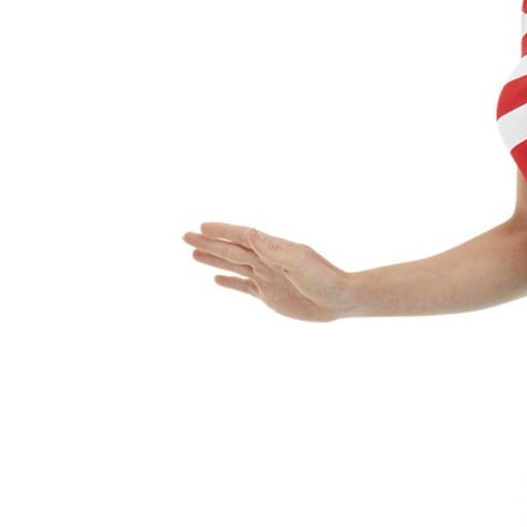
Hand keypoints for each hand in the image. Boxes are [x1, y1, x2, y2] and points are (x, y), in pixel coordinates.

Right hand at [181, 222, 353, 321]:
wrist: (341, 299)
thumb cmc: (324, 278)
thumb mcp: (299, 260)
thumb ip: (273, 248)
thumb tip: (250, 234)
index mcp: (273, 249)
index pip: (241, 237)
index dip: (221, 231)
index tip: (201, 227)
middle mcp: (266, 261)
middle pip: (231, 250)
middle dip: (208, 243)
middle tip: (185, 237)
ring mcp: (266, 278)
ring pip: (233, 266)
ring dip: (213, 260)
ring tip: (193, 254)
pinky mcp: (269, 296)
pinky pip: (243, 287)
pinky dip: (229, 283)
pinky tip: (216, 279)